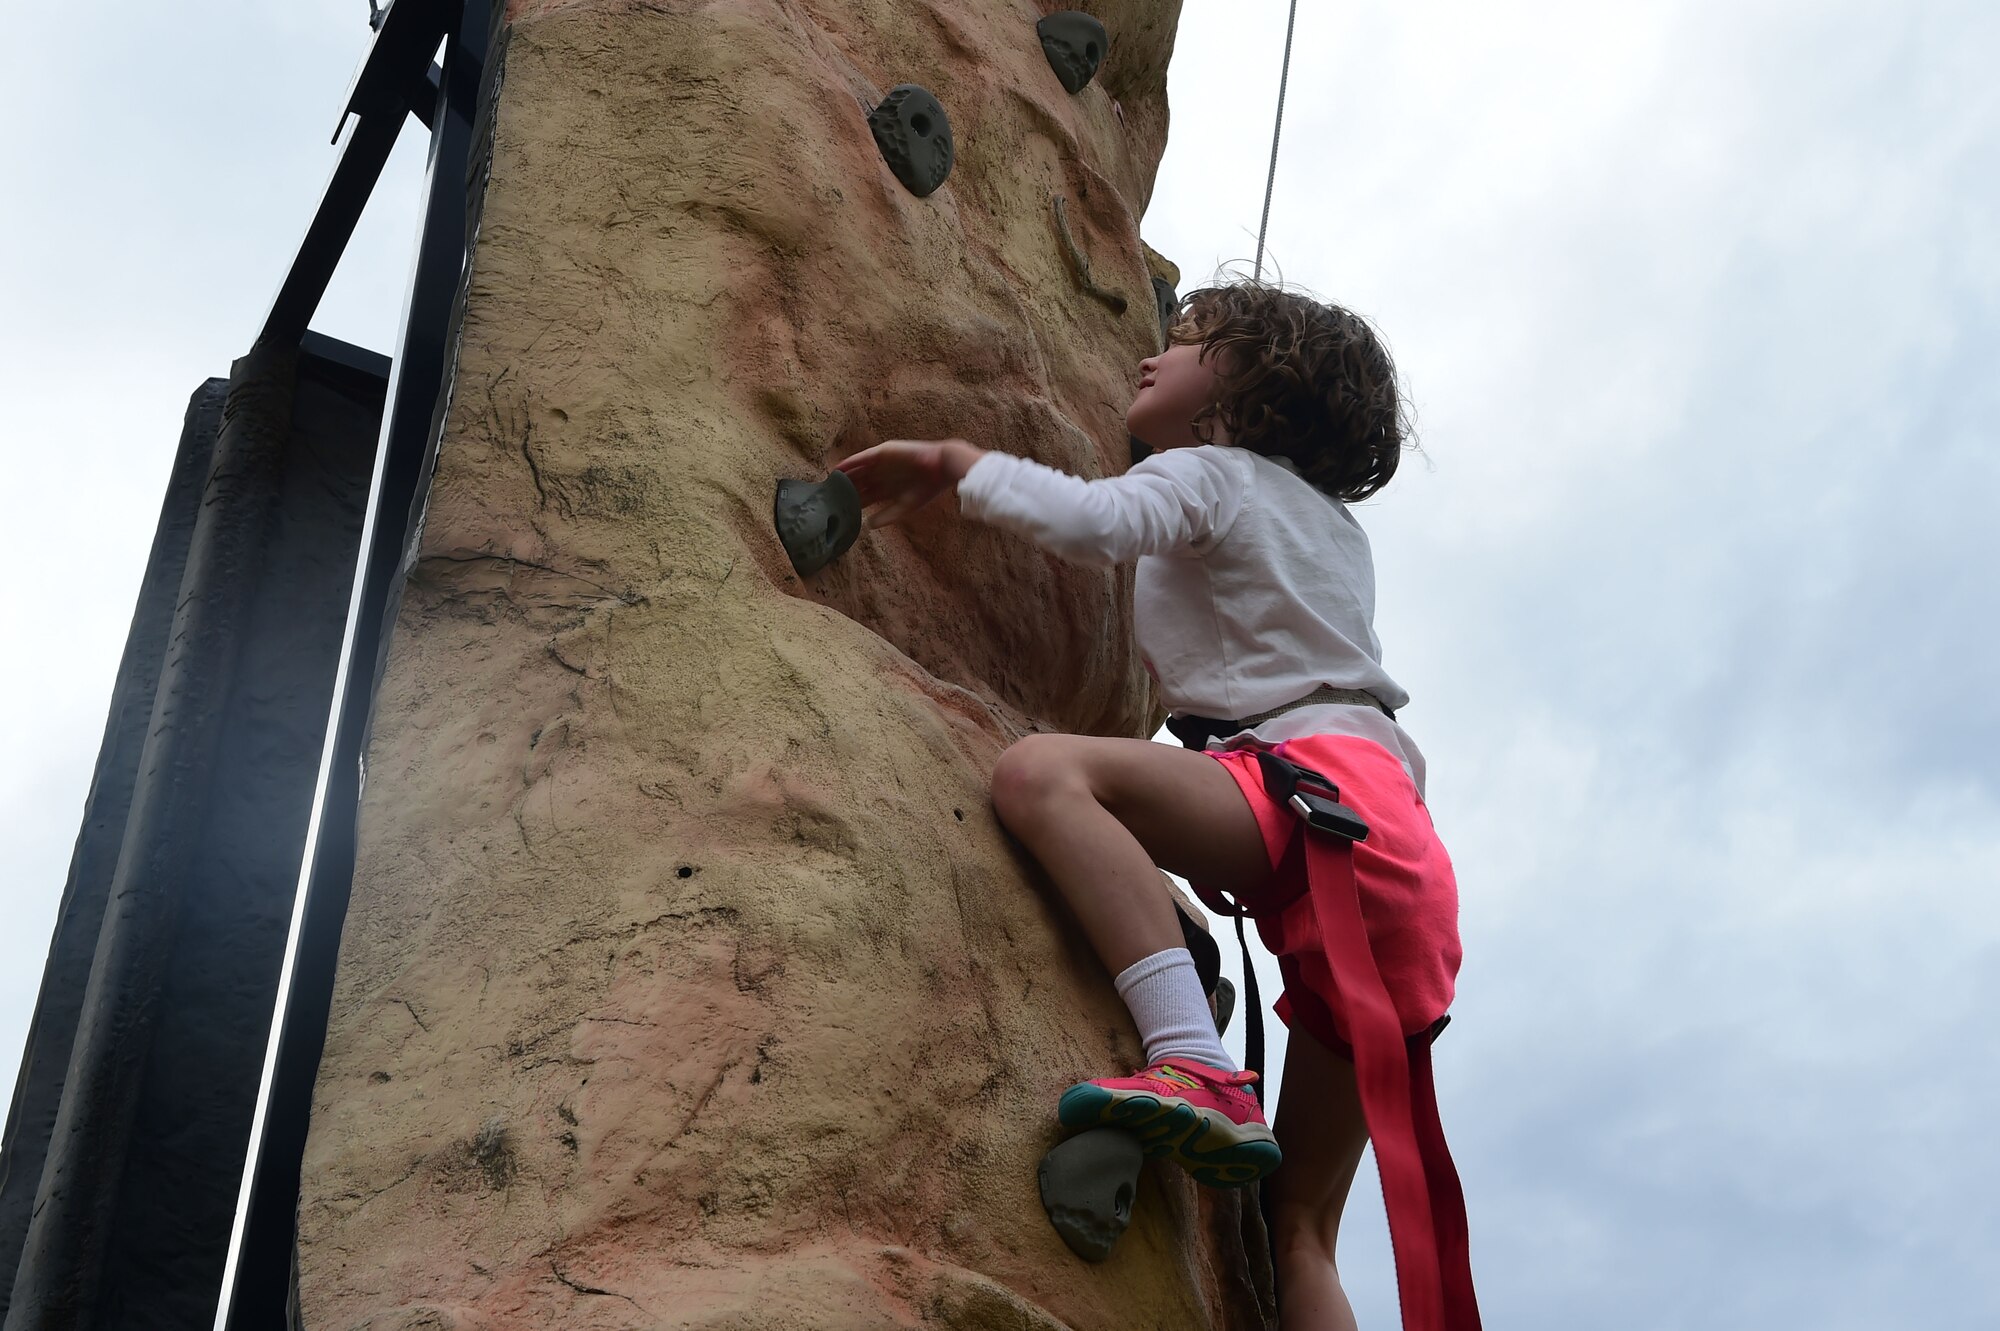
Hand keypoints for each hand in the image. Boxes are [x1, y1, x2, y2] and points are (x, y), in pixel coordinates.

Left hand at [836, 438, 984, 527]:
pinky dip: (851, 462)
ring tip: (827, 482)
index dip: (850, 503)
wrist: (940, 469)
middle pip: (857, 483)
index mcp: (887, 490)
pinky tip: (838, 469)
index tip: (835, 511)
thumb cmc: (927, 489)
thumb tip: (868, 526)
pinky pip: (863, 457)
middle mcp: (881, 476)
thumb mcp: (904, 506)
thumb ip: (886, 516)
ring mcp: (881, 463)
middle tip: (825, 497)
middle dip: (842, 490)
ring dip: (843, 475)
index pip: (864, 497)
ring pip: (857, 470)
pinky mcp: (883, 452)